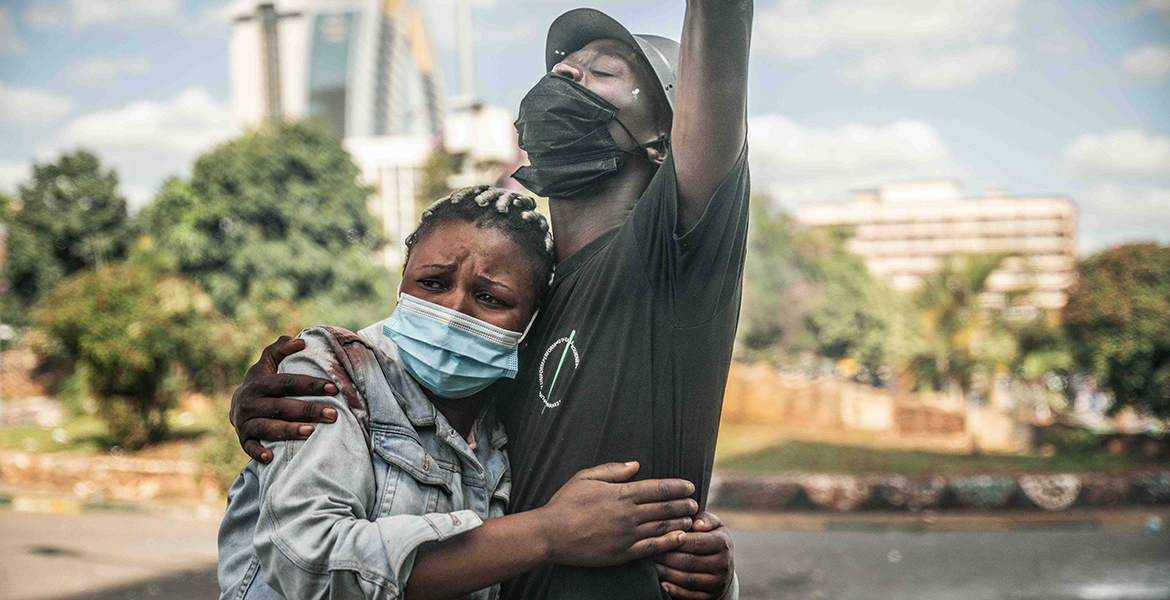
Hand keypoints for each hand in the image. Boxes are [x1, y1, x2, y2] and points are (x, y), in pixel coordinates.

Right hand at [230, 336, 338, 462]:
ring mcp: (245, 421)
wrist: (238, 406)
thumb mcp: (268, 363)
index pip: (287, 382)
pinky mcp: (242, 439)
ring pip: (267, 427)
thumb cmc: (263, 382)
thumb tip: (300, 341)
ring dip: (289, 430)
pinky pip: (249, 447)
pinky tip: (271, 456)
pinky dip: (257, 452)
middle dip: (308, 410)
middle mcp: (249, 401)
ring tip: (312, 432)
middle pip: (281, 406)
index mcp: (258, 382)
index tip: (333, 388)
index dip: (310, 384)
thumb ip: (281, 348)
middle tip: (332, 414)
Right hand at [537, 462, 697, 566]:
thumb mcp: (586, 477)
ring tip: (692, 519)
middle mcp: (628, 514)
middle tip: (695, 503)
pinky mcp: (623, 553)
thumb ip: (613, 470)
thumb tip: (636, 464)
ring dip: (680, 522)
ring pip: (662, 527)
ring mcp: (627, 535)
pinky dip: (669, 542)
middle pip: (665, 507)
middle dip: (683, 504)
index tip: (689, 486)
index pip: (658, 488)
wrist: (551, 534)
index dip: (677, 487)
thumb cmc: (566, 503)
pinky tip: (680, 538)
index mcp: (621, 493)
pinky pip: (652, 548)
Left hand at [655, 511, 733, 599]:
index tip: (657, 537)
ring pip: (688, 579)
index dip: (675, 540)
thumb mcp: (713, 525)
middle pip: (689, 561)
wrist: (723, 565)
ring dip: (667, 573)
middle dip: (666, 557)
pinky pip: (691, 595)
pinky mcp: (712, 596)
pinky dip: (675, 590)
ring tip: (651, 566)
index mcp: (723, 543)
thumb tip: (696, 524)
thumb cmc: (710, 538)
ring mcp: (718, 582)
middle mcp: (724, 564)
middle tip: (650, 552)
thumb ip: (704, 519)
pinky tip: (662, 583)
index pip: (696, 542)